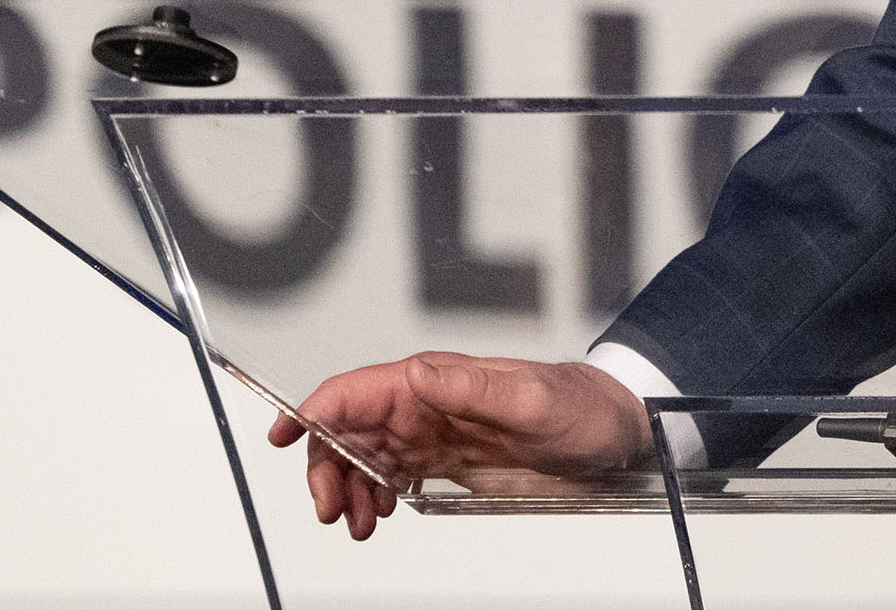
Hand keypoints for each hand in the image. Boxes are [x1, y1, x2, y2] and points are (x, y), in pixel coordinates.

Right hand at [267, 353, 653, 539]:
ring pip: (362, 456)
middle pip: (346, 429)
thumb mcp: (529, 396)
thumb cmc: (578, 406)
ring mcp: (433, 431)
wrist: (611, 433)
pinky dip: (372, 496)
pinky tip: (376, 516)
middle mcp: (426, 402)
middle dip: (325, 468)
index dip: (312, 410)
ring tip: (357, 523)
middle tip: (333, 511)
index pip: (355, 390)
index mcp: (435, 380)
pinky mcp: (445, 458)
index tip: (283, 437)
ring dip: (347, 488)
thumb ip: (469, 386)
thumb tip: (416, 373)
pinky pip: (389, 474)